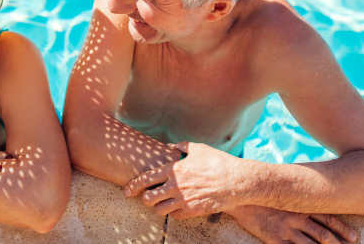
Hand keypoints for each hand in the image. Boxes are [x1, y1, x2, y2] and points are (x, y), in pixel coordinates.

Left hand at [123, 142, 243, 217]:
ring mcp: (184, 200)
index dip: (133, 185)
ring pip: (159, 210)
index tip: (127, 190)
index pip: (146, 179)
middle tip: (146, 197)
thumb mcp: (198, 149)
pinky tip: (175, 207)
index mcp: (174, 170)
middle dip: (145, 198)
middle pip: (149, 198)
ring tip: (159, 203)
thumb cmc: (218, 162)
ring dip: (157, 207)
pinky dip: (173, 212)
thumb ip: (180, 147)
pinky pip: (174, 216)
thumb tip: (168, 147)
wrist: (236, 181)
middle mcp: (176, 186)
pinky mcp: (193, 211)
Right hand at [228, 205, 357, 243]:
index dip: (343, 229)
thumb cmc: (262, 194)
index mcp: (300, 206)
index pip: (328, 218)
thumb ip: (297, 195)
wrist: (240, 198)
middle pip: (323, 234)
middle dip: (337, 243)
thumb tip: (311, 193)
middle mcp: (296, 218)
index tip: (354, 237)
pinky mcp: (274, 240)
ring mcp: (285, 230)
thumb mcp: (283, 192)